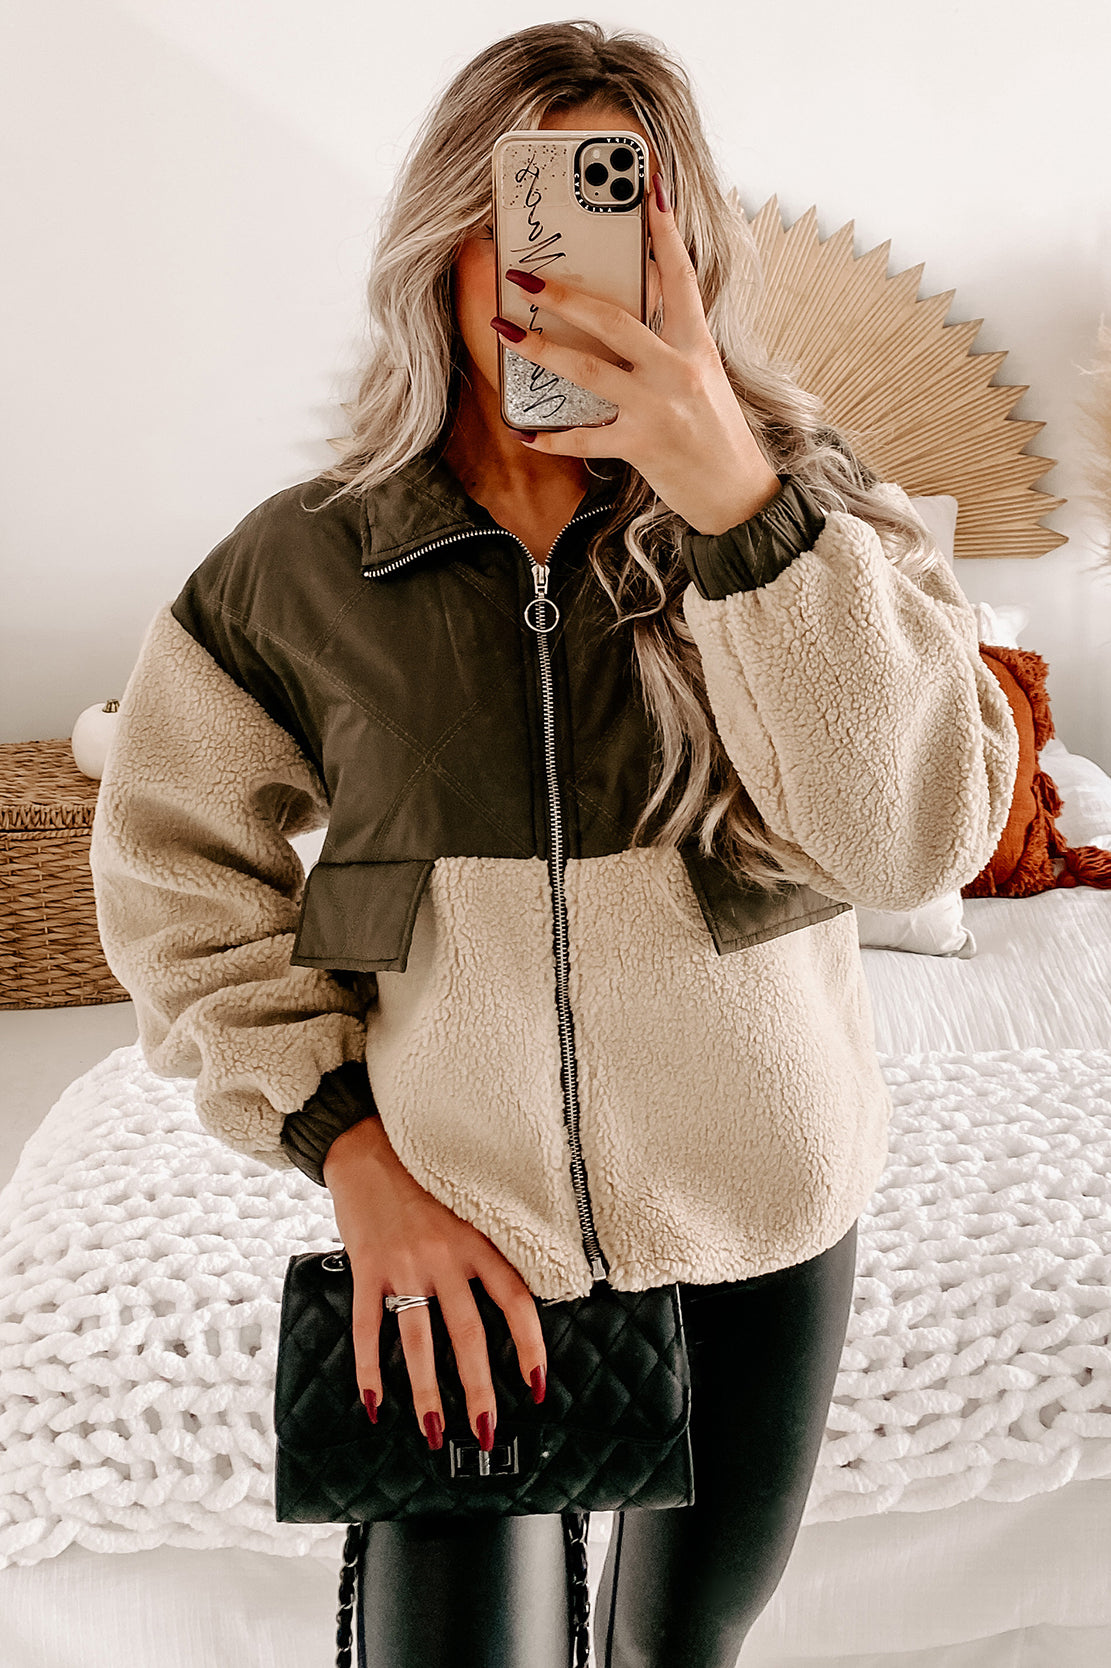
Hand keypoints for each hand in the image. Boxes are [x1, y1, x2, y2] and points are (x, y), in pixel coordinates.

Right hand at [322, 1116, 546, 1453]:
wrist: (366, 1146)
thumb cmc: (422, 1179)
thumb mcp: (467, 1207)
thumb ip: (485, 1250)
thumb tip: (516, 1298)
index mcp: (476, 1241)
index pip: (515, 1300)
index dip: (530, 1346)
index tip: (538, 1386)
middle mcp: (443, 1255)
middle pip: (468, 1333)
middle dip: (478, 1389)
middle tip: (487, 1431)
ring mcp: (403, 1264)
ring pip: (418, 1340)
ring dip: (427, 1393)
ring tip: (435, 1432)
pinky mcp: (366, 1267)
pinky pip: (367, 1326)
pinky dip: (369, 1369)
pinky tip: (374, 1402)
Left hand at [493, 172, 781, 534]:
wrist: (738, 494)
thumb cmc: (717, 434)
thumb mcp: (705, 377)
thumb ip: (672, 345)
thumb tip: (629, 315)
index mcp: (697, 345)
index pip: (680, 277)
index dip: (663, 231)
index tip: (646, 187)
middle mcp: (677, 370)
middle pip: (614, 319)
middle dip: (565, 295)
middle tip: (526, 276)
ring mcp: (658, 408)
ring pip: (589, 370)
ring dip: (541, 350)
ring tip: (507, 332)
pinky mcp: (642, 446)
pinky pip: (587, 438)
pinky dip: (555, 437)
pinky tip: (528, 433)